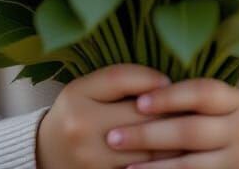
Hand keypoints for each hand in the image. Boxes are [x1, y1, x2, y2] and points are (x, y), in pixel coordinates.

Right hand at [36, 63, 184, 168]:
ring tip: (190, 129)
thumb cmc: (74, 113)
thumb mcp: (86, 87)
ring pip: (148, 149)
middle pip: (139, 116)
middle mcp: (82, 129)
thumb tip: (165, 83)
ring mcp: (93, 161)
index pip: (121, 79)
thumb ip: (121, 79)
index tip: (168, 81)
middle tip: (191, 106)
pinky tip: (174, 154)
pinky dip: (161, 163)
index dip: (150, 78)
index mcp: (76, 97)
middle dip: (170, 111)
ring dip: (173, 140)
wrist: (46, 155)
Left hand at [104, 76, 238, 168]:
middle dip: (149, 134)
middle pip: (191, 131)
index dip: (169, 96)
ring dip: (153, 167)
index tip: (138, 101)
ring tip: (123, 166)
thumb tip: (147, 94)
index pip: (202, 93)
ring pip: (190, 165)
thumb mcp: (232, 104)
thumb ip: (201, 100)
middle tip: (114, 135)